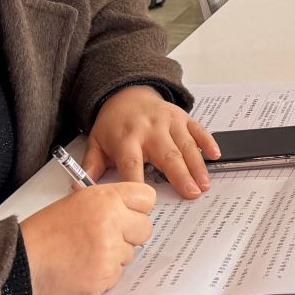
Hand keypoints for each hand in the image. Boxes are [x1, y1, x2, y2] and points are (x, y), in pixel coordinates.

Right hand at [21, 183, 156, 294]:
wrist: (21, 261)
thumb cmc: (46, 231)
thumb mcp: (78, 201)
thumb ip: (109, 202)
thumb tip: (133, 211)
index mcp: (107, 199)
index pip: (147, 198)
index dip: (138, 208)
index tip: (129, 215)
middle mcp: (113, 222)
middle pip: (145, 229)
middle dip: (130, 234)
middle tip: (106, 238)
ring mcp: (110, 252)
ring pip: (130, 254)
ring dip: (113, 256)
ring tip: (84, 253)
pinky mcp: (104, 277)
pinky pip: (116, 275)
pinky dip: (102, 274)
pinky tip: (81, 268)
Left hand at [84, 85, 219, 197]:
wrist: (127, 93)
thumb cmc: (113, 124)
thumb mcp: (96, 143)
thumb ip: (90, 166)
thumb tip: (79, 189)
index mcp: (126, 139)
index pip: (132, 164)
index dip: (138, 182)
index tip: (145, 201)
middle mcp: (149, 129)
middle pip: (166, 155)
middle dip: (180, 175)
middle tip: (191, 193)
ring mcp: (168, 122)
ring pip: (185, 145)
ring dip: (197, 165)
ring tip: (204, 183)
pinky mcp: (182, 117)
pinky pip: (198, 129)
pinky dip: (208, 142)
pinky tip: (215, 155)